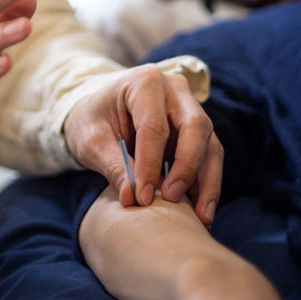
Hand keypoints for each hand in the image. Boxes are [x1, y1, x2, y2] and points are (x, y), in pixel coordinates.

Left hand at [63, 65, 222, 225]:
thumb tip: (131, 196)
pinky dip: (207, 183)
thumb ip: (112, 165)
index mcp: (144, 82)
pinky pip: (210, 155)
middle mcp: (174, 89)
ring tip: (200, 217)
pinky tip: (201, 211)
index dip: (150, 164)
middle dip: (187, 167)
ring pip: (210, 143)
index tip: (142, 197)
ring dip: (207, 181)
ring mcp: (190, 107)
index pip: (154, 126)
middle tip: (171, 199)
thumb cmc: (92, 120)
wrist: (98, 112)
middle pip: (196, 126)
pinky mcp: (196, 129)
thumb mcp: (90, 140)